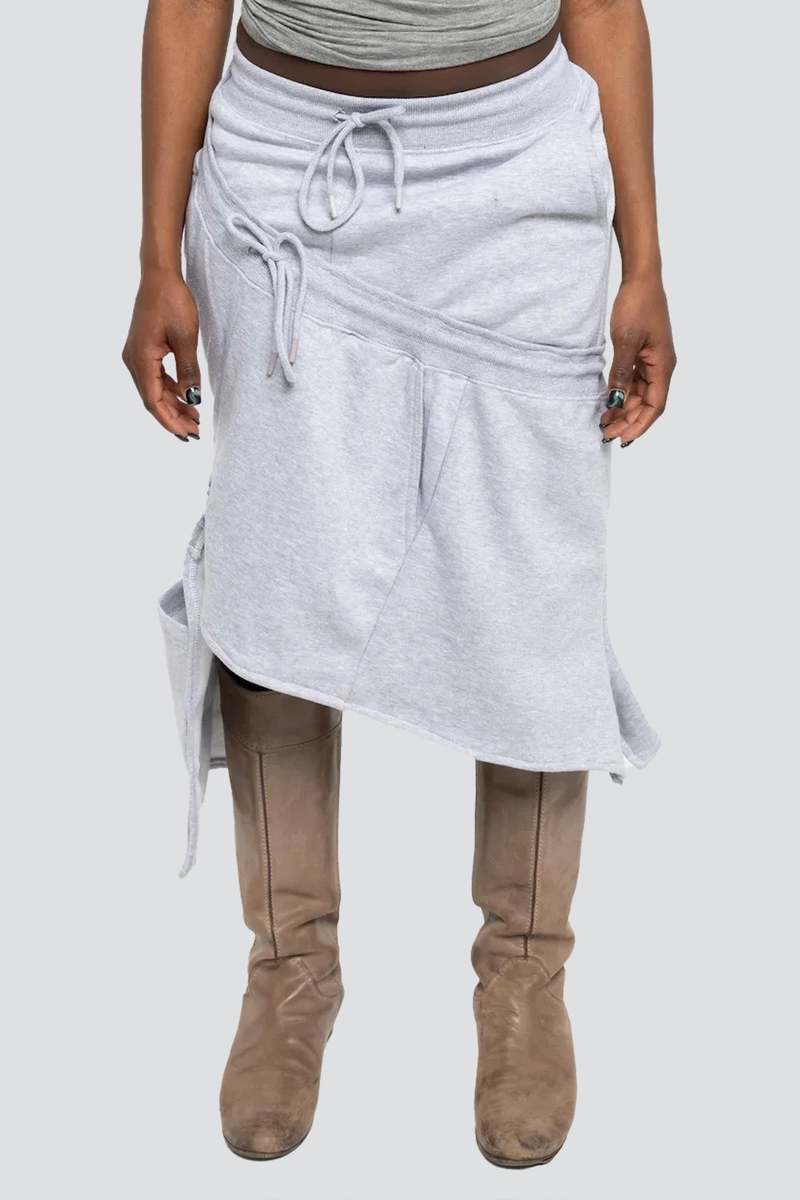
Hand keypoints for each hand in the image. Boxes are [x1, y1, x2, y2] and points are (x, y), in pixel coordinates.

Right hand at [122, 268, 201, 440]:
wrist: (160, 275)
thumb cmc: (172, 301)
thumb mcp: (186, 338)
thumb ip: (188, 371)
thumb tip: (192, 399)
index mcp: (141, 360)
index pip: (153, 401)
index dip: (169, 421)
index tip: (187, 435)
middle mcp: (133, 361)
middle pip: (152, 399)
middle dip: (173, 417)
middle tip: (196, 431)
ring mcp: (137, 356)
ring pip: (154, 390)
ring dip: (173, 405)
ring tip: (195, 418)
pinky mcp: (143, 350)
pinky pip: (156, 378)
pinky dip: (171, 390)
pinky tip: (186, 397)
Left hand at [600, 275, 676, 446]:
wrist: (641, 279)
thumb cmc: (637, 305)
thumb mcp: (625, 341)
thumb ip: (621, 374)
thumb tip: (615, 401)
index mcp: (663, 366)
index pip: (654, 406)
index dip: (640, 425)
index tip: (623, 439)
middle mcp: (661, 367)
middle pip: (647, 404)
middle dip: (628, 421)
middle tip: (606, 434)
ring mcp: (652, 361)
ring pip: (639, 395)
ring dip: (623, 410)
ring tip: (604, 423)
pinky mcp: (643, 355)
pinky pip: (634, 382)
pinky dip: (622, 395)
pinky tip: (608, 403)